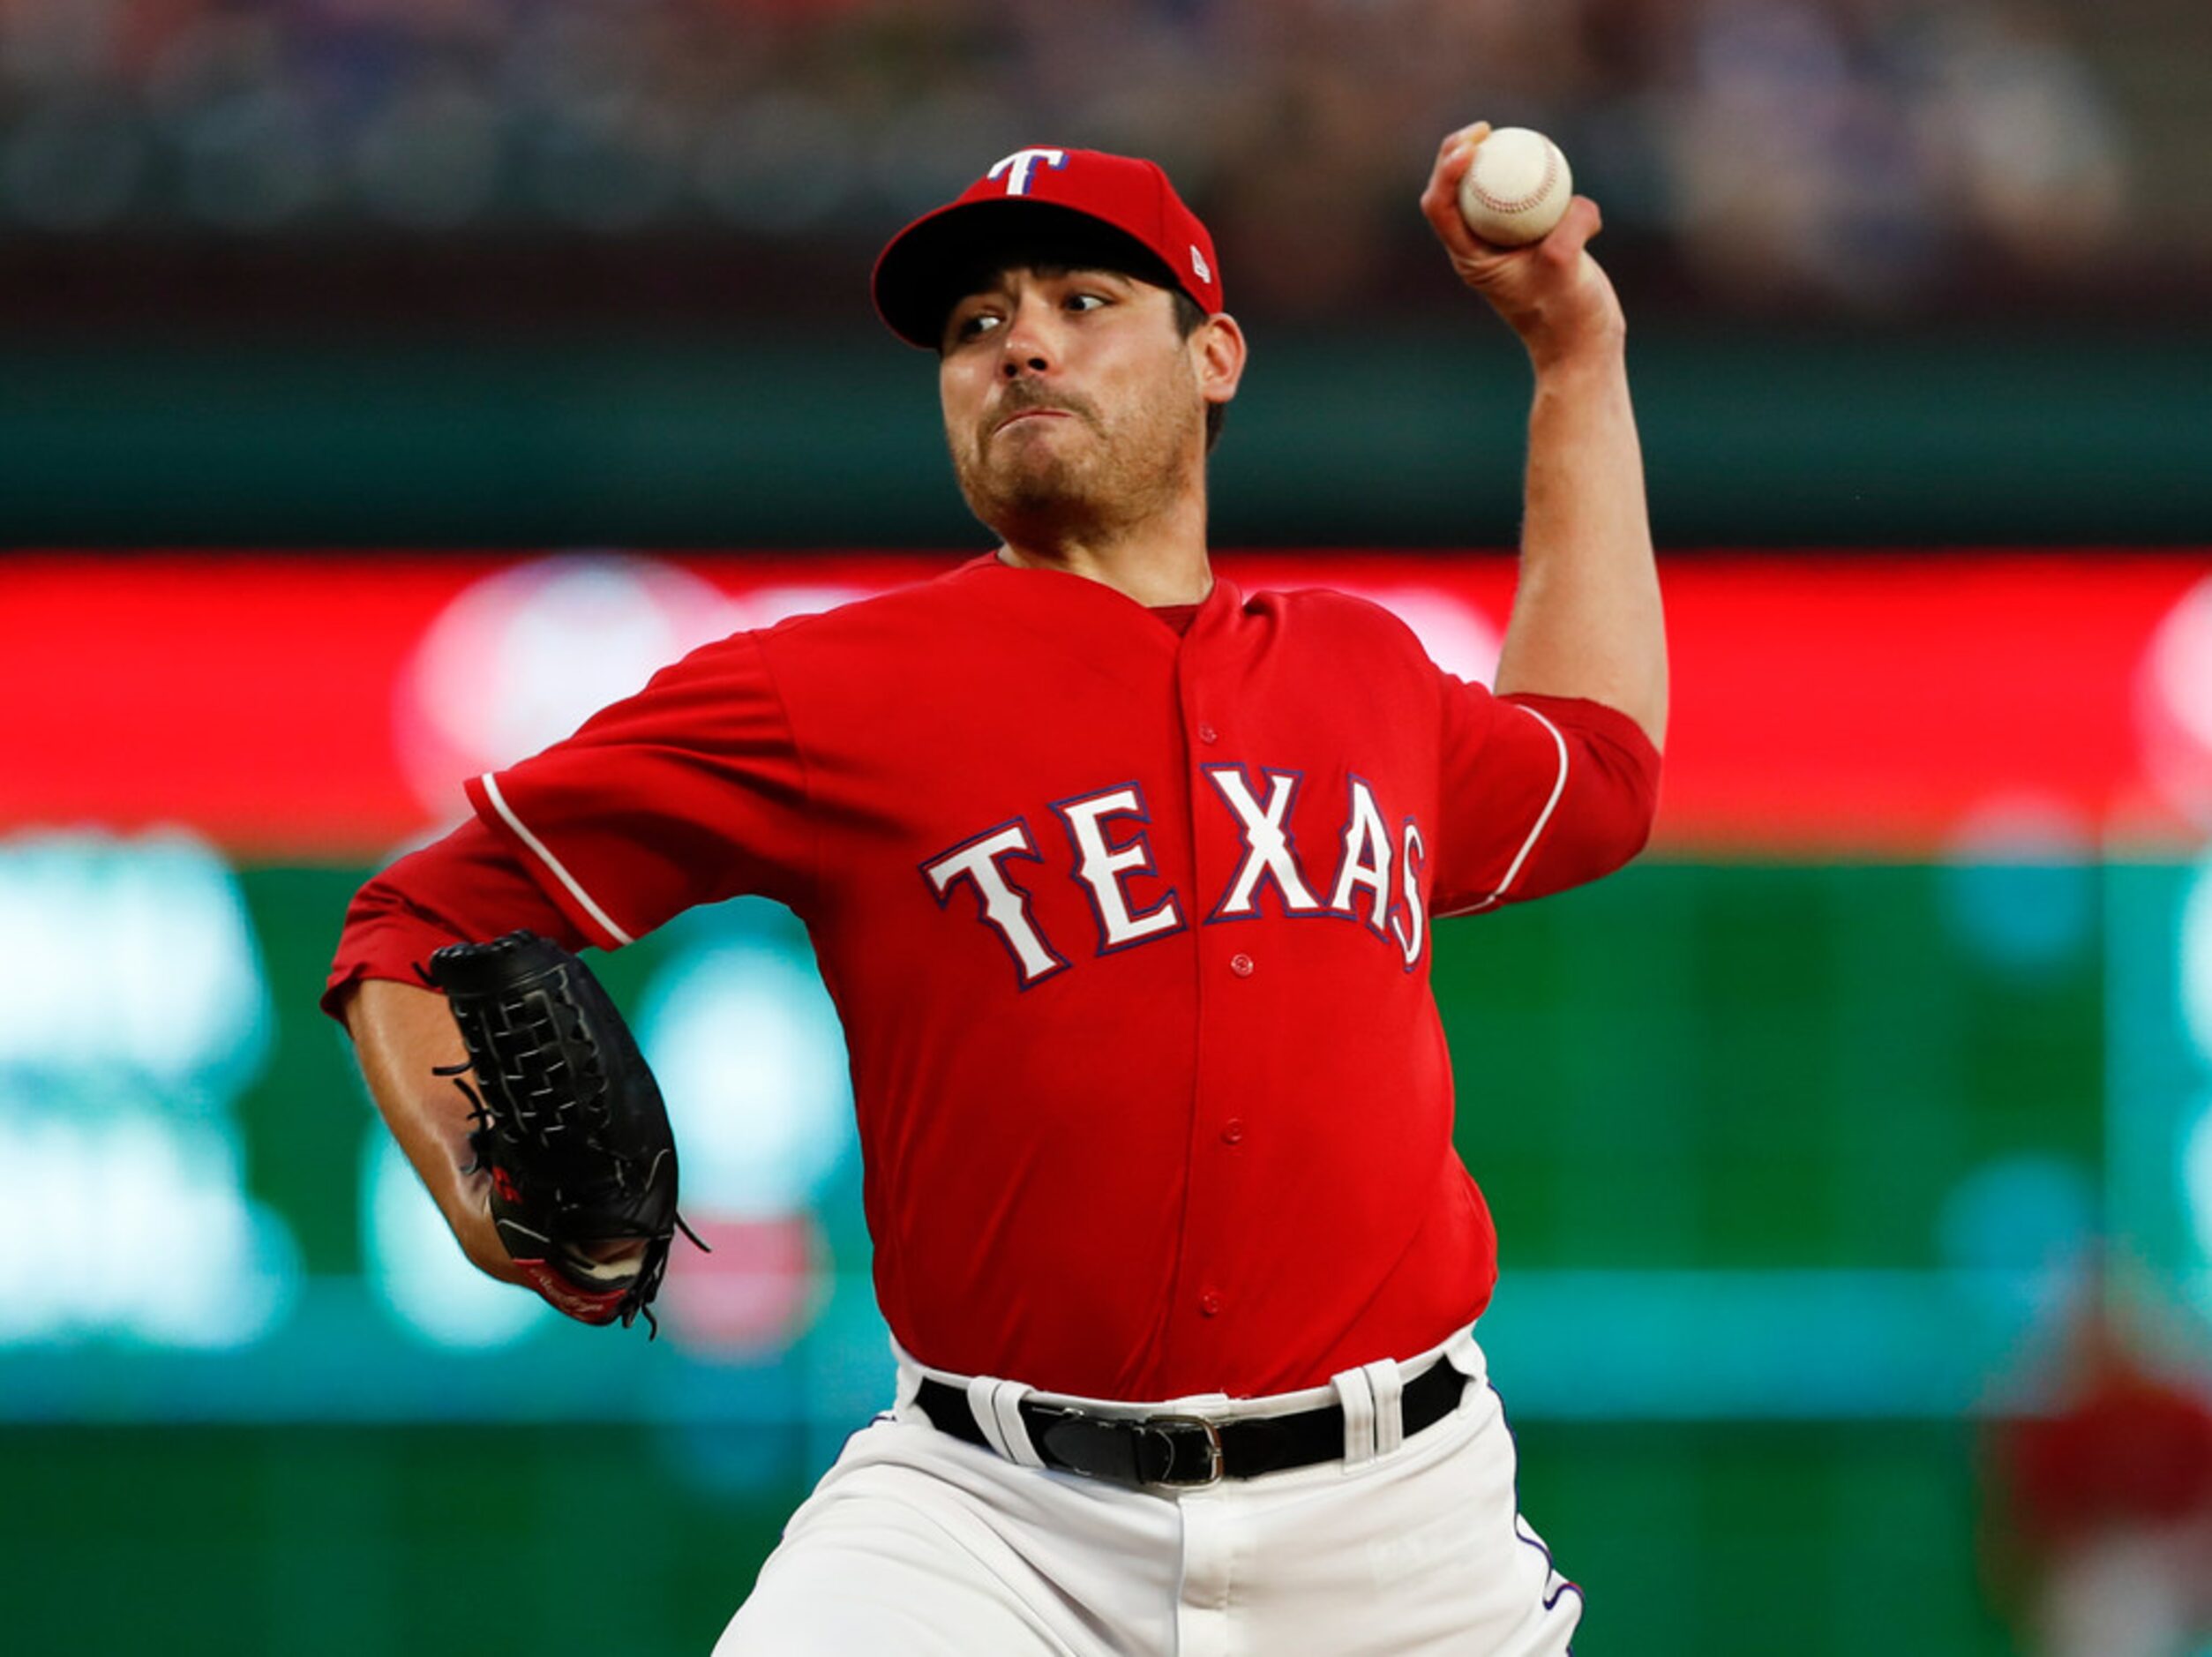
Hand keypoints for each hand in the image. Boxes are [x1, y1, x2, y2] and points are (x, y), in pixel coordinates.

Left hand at [1419, 123, 1625, 371]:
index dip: (1446, 170)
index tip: (1471, 147)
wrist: (1585, 345)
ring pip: (1493, 189)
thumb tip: (1576, 204)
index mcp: (1470, 257)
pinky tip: (1560, 172)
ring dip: (1499, 161)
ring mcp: (1508, 242)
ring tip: (1515, 137)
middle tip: (1484, 128)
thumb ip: (1565, 235)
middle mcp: (1482, 247)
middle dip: (1460, 152)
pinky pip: (1532, 198)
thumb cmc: (1567, 316)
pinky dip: (1545, 182)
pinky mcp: (1537, 238)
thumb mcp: (1564, 272)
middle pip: (1456, 190)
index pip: (1440, 206)